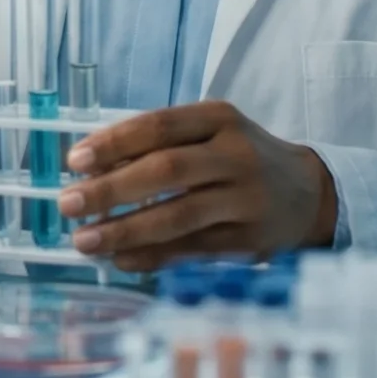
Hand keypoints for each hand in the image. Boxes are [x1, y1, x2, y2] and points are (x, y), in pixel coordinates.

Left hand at [56, 101, 336, 270]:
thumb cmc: (240, 159)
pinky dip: (151, 256)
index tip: (74, 161)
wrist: (309, 194)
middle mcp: (236, 155)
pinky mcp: (250, 240)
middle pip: (166, 170)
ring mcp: (246, 199)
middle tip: (67, 204)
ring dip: (125, 231)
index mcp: (220, 118)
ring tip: (85, 240)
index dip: (113, 142)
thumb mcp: (210, 134)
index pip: (159, 125)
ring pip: (178, 216)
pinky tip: (119, 259)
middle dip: (111, 189)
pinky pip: (191, 250)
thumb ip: (159, 144)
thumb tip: (91, 170)